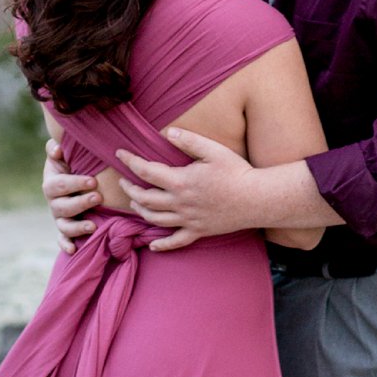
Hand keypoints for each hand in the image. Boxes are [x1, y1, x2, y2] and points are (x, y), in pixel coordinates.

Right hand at [42, 141, 98, 248]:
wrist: (72, 180)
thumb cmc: (69, 165)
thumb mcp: (61, 155)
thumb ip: (55, 149)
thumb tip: (57, 148)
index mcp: (51, 183)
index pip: (60, 184)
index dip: (75, 183)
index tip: (93, 181)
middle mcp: (54, 202)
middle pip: (62, 206)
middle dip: (80, 203)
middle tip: (97, 197)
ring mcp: (59, 218)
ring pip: (64, 226)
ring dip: (77, 227)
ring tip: (92, 225)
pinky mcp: (65, 230)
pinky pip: (62, 240)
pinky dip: (66, 245)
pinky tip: (73, 250)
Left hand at [117, 131, 258, 251]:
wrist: (257, 199)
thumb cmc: (237, 171)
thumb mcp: (213, 150)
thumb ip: (189, 140)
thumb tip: (168, 132)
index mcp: (180, 181)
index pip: (146, 171)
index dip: (130, 161)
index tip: (119, 154)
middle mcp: (180, 203)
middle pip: (144, 198)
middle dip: (129, 189)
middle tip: (123, 180)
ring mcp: (188, 220)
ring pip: (154, 219)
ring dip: (140, 210)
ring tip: (134, 202)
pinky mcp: (199, 231)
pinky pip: (176, 242)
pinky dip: (162, 245)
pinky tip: (153, 244)